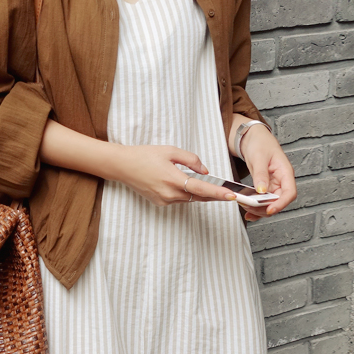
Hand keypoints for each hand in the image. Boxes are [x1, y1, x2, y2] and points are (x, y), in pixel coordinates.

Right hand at [109, 144, 243, 206]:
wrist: (122, 166)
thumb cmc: (144, 155)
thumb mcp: (170, 150)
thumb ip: (191, 160)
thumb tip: (205, 171)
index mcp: (173, 179)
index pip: (202, 189)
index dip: (218, 193)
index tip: (232, 196)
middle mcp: (169, 193)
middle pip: (198, 197)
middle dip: (214, 195)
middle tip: (229, 193)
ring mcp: (164, 200)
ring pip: (189, 198)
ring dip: (200, 193)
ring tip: (212, 188)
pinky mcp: (160, 203)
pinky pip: (179, 199)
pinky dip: (186, 193)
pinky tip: (186, 185)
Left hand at [236, 124, 296, 221]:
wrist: (253, 138)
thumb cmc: (260, 143)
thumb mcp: (259, 157)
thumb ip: (261, 174)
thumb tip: (262, 190)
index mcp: (285, 172)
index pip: (289, 192)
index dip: (281, 203)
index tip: (270, 210)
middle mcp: (281, 180)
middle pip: (279, 201)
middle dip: (266, 208)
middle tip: (251, 210)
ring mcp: (274, 184)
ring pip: (271, 203)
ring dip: (260, 210)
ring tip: (247, 209)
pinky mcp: (265, 187)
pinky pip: (263, 200)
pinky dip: (256, 207)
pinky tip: (249, 212)